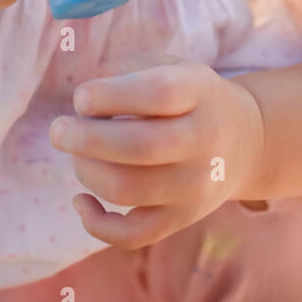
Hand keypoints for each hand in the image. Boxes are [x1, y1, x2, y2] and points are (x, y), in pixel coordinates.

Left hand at [49, 59, 266, 249]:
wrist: (243, 141)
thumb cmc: (187, 97)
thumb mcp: (169, 66)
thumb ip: (125, 73)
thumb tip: (83, 104)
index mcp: (199, 92)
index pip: (158, 93)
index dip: (111, 95)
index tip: (81, 98)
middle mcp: (203, 141)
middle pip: (140, 147)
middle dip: (86, 139)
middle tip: (58, 130)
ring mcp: (194, 186)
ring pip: (128, 189)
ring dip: (86, 172)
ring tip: (77, 155)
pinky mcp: (181, 219)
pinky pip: (134, 235)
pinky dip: (96, 224)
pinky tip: (80, 199)